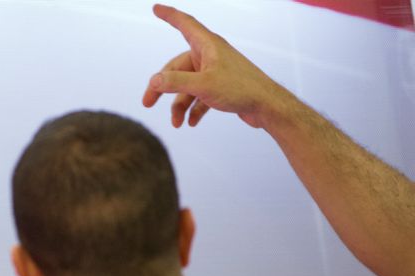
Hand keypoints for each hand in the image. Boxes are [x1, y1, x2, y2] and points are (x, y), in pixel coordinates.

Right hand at [143, 4, 288, 128]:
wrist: (267, 106)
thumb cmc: (240, 89)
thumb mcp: (203, 86)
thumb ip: (175, 82)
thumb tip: (153, 81)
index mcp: (208, 46)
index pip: (185, 24)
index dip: (169, 16)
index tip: (156, 8)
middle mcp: (210, 56)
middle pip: (177, 67)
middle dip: (162, 87)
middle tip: (147, 103)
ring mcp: (215, 71)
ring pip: (187, 86)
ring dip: (179, 105)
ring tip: (176, 123)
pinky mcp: (221, 87)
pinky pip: (200, 96)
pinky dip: (193, 109)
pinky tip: (190, 123)